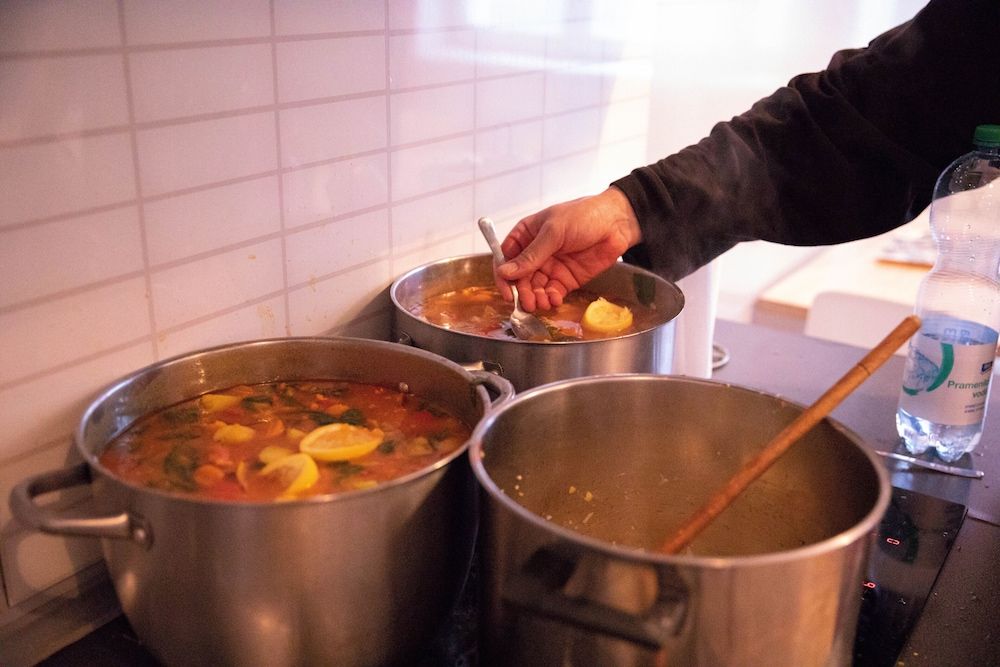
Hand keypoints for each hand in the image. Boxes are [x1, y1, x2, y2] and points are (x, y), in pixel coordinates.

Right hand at [497, 187, 640, 310]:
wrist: (616, 223)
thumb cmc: (584, 215)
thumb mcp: (553, 232)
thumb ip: (531, 255)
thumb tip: (506, 272)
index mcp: (526, 235)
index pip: (506, 258)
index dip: (503, 275)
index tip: (506, 290)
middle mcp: (536, 253)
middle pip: (520, 278)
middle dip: (522, 291)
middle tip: (526, 302)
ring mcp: (551, 267)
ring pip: (535, 288)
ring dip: (535, 298)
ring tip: (540, 304)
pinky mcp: (566, 279)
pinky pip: (552, 293)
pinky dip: (551, 299)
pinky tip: (554, 300)